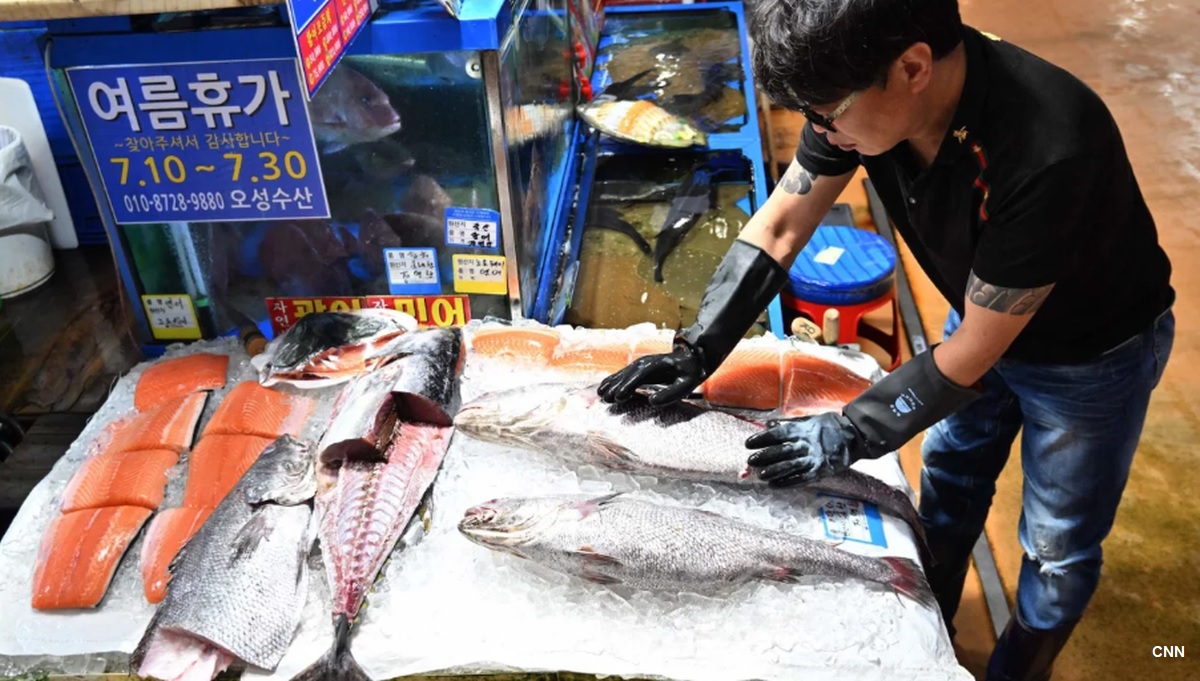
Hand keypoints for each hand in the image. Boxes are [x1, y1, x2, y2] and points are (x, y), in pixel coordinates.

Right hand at [596, 342, 704, 404]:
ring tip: (600, 394)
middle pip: (626, 374)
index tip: (618, 397)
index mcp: (656, 365)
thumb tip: (651, 401)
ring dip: (611, 383)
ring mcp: (641, 363)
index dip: (627, 386)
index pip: (638, 376)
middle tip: (605, 399)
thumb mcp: (685, 385)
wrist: (691, 359)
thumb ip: (670, 394)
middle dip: (615, 386)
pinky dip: (613, 379)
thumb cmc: (689, 373)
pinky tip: (604, 386)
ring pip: (622, 373)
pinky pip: (623, 373)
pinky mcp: (639, 368)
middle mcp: (645, 363)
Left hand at [744, 413, 869, 485]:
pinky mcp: (819, 471)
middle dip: (764, 456)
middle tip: (751, 460)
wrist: (854, 436)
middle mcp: (806, 445)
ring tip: (760, 475)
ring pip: (789, 467)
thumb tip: (768, 425)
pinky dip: (786, 482)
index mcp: (802, 430)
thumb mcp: (808, 419)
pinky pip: (800, 479)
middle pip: (781, 451)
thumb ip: (788, 424)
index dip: (762, 439)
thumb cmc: (829, 426)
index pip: (777, 434)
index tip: (749, 443)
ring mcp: (813, 459)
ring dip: (773, 472)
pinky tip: (774, 485)